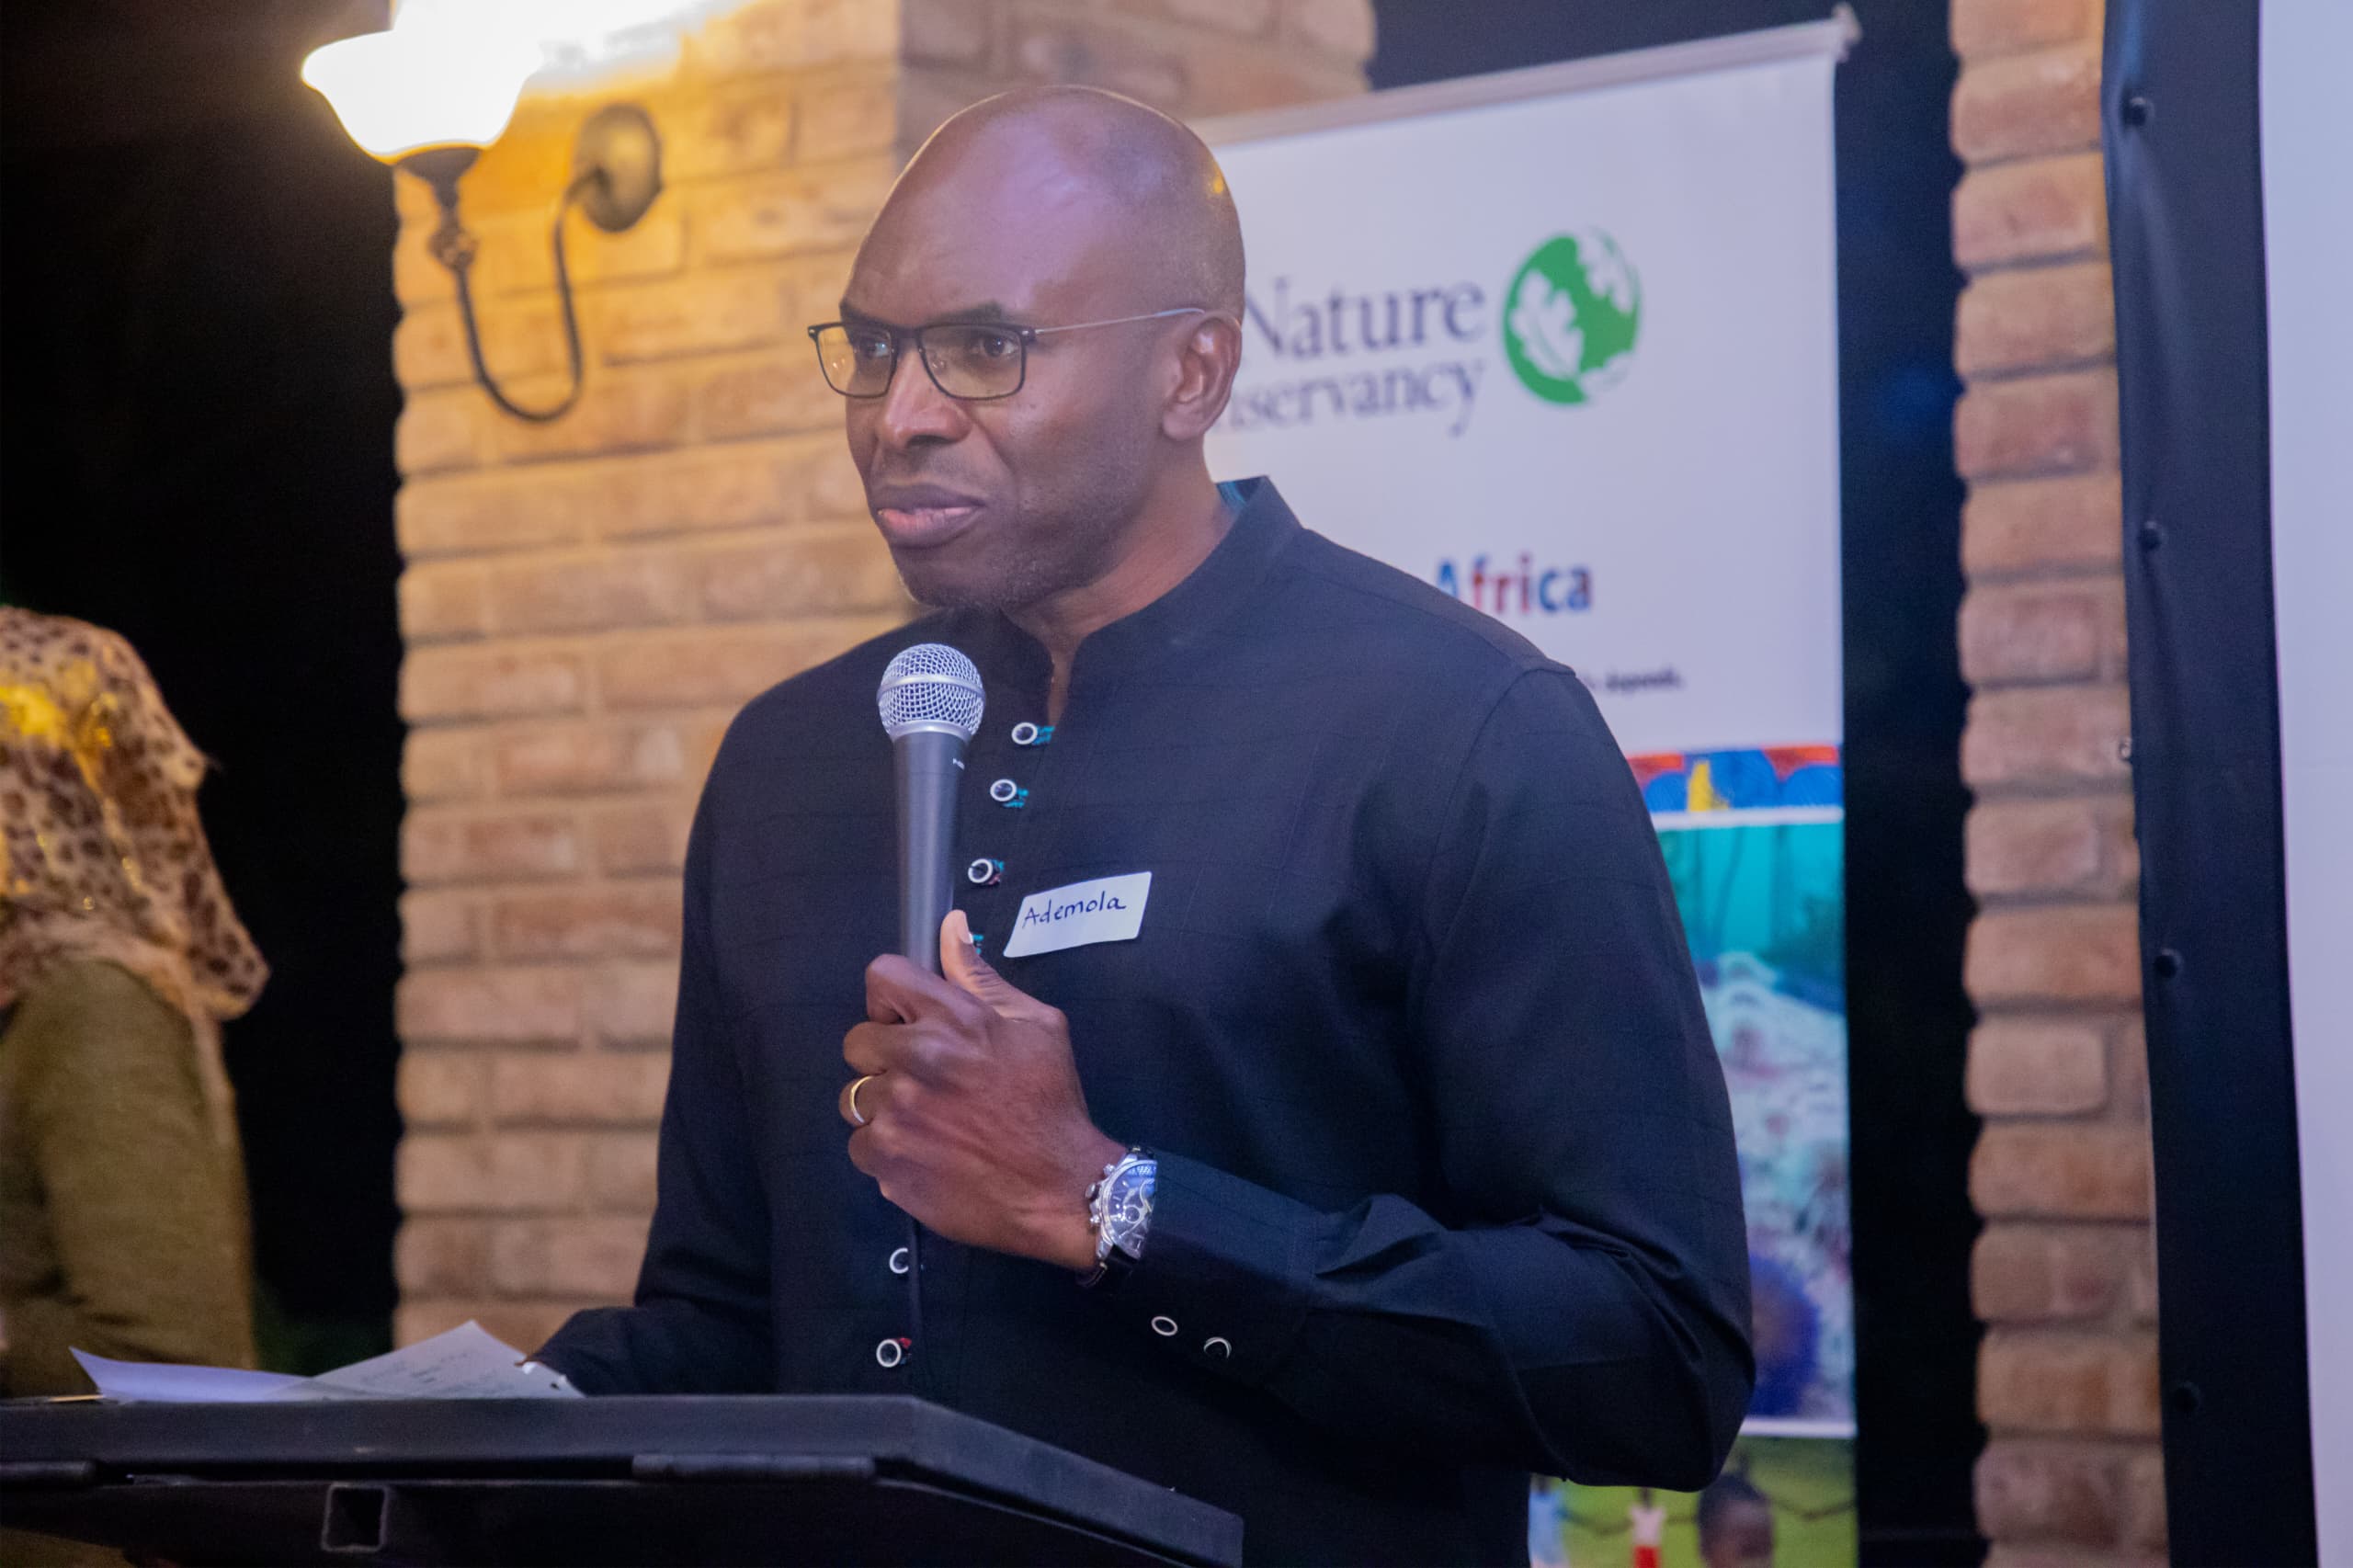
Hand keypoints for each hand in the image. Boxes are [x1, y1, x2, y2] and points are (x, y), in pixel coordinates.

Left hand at [840, 910, 1122, 1271]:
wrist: (1060, 1189)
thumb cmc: (1049, 1102)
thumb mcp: (1034, 1025)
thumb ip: (980, 977)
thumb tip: (950, 925)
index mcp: (952, 1019)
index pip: (882, 977)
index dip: (892, 998)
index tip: (908, 1020)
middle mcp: (915, 1060)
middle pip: (856, 1041)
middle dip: (884, 1057)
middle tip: (923, 1079)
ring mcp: (895, 1114)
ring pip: (856, 1098)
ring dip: (885, 1108)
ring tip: (929, 1123)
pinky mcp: (885, 1162)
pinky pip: (861, 1146)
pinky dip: (887, 1152)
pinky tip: (925, 1154)